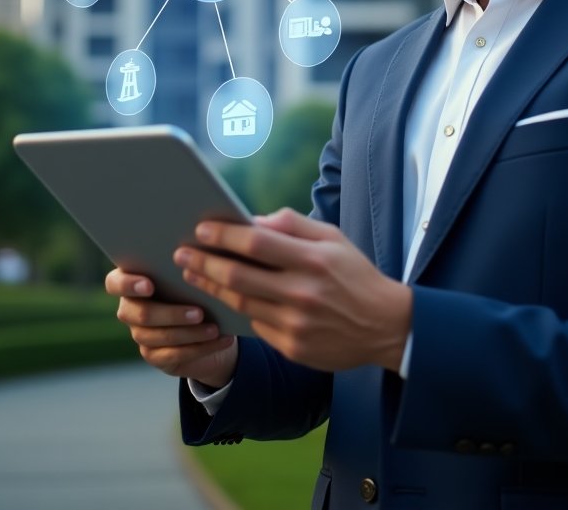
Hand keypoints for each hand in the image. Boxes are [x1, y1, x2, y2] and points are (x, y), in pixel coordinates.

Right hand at [105, 267, 238, 389]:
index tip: (149, 285)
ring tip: (214, 328)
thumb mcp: (195, 269)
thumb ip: (188, 260)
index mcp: (132, 279)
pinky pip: (174, 355)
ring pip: (158, 336)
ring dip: (190, 333)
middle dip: (171, 313)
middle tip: (199, 312)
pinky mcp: (154, 355)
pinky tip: (221, 340)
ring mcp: (140, 333)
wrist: (210, 319)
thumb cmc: (200, 281)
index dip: (128, 285)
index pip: (115, 282)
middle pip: (140, 314)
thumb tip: (199, 252)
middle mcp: (131, 307)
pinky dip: (200, 347)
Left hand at [174, 209, 412, 373]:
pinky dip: (236, 309)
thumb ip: (293, 225)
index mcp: (313, 260)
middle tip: (182, 253)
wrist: (385, 326)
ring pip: (240, 302)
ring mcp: (296, 324)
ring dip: (211, 286)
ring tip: (193, 274)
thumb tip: (253, 220)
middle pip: (238, 275)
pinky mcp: (292, 347)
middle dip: (204, 262)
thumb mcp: (334, 238)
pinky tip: (222, 298)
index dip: (224, 234)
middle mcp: (302, 293)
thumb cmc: (355, 274)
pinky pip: (255, 325)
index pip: (256, 243)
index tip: (201, 228)